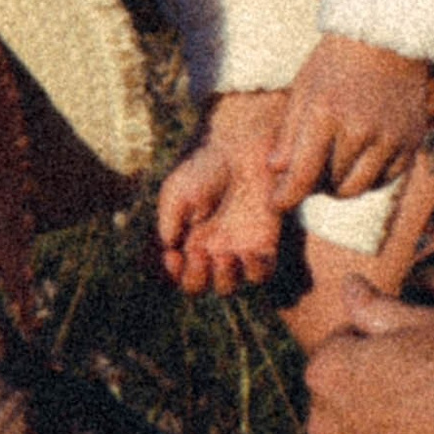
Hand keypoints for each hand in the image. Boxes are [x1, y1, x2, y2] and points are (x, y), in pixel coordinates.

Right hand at [157, 93, 291, 294]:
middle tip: (200, 254)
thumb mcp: (176, 191)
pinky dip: (254, 272)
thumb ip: (169, 221)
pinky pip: (261, 273)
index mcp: (187, 238)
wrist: (241, 148)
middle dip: (196, 278)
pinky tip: (247, 255)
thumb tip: (168, 247)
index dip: (173, 273)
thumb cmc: (205, 166)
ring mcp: (238, 248)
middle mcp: (211, 248)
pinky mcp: (265, 243)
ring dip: (223, 280)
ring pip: (229, 285)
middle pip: (200, 285)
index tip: (173, 255)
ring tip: (224, 256)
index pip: (177, 272)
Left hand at [270, 37, 433, 207]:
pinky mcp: (411, 142)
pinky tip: (359, 159)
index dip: (287, 196)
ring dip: (340, 186)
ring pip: (357, 187)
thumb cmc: (336, 64)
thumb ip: (289, 133)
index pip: (303, 173)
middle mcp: (360, 129)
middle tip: (310, 170)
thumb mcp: (303, 89)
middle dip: (315, 184)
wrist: (387, 40)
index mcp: (326, 113)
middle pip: (330, 184)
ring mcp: (390, 138)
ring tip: (333, 166)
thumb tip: (277, 171)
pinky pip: (385, 179)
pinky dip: (368, 178)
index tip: (277, 204)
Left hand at [301, 280, 433, 433]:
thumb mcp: (423, 325)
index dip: (373, 344)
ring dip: (370, 427)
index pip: (338, 345)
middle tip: (414, 388)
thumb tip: (348, 285)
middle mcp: (320, 419)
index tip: (405, 353)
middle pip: (338, 392)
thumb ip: (376, 306)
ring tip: (417, 425)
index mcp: (326, 370)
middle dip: (364, 387)